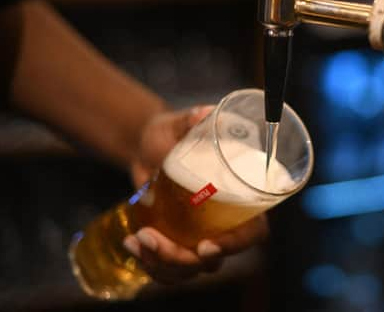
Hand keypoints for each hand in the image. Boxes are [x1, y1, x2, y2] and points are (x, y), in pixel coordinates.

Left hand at [122, 106, 268, 283]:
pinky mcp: (178, 244)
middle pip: (214, 259)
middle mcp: (225, 223)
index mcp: (241, 198)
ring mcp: (201, 237)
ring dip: (160, 264)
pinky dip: (149, 264)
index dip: (235, 244)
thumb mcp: (180, 123)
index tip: (204, 246)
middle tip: (149, 236)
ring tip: (135, 239)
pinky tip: (131, 244)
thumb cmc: (173, 132)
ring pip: (189, 270)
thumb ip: (193, 119)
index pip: (253, 233)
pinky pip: (170, 270)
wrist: (147, 146)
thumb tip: (203, 113)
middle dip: (180, 258)